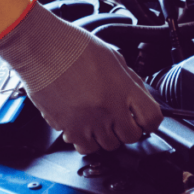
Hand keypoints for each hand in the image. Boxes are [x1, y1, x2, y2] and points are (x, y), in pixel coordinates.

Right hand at [29, 34, 162, 152]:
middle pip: (131, 137)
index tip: (144, 120)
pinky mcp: (67, 127)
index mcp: (123, 88)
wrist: (41, 48)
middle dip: (129, 129)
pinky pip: (85, 147)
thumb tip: (139, 95)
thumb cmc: (73, 46)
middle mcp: (108, 108)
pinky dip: (87, 141)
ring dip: (108, 135)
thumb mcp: (113, 57)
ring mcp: (88, 120)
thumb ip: (129, 80)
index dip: (150, 121)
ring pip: (108, 146)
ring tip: (101, 120)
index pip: (151, 119)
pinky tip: (85, 126)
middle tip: (121, 119)